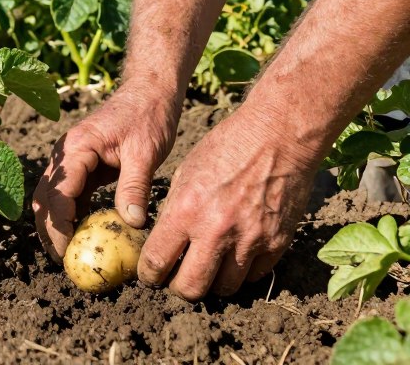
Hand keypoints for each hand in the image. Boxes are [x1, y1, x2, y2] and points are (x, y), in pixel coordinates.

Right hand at [33, 86, 178, 260]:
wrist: (149, 92)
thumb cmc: (148, 116)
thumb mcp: (145, 152)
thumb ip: (134, 187)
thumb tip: (131, 224)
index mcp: (77, 148)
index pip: (58, 194)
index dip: (59, 227)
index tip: (69, 253)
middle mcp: (66, 154)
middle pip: (44, 198)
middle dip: (49, 230)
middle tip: (64, 261)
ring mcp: (71, 159)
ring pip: (51, 196)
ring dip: (55, 224)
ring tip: (69, 252)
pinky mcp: (82, 164)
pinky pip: (68, 193)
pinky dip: (69, 215)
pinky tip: (82, 233)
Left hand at [137, 106, 319, 298]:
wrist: (277, 137)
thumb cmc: (227, 147)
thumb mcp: (186, 173)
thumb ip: (175, 210)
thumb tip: (164, 241)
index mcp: (186, 210)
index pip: (157, 261)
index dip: (149, 274)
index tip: (149, 275)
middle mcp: (216, 231)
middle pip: (190, 288)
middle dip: (178, 288)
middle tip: (177, 280)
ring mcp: (249, 241)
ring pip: (224, 289)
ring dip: (212, 283)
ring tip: (207, 269)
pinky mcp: (276, 244)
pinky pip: (253, 276)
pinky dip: (241, 272)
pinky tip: (234, 258)